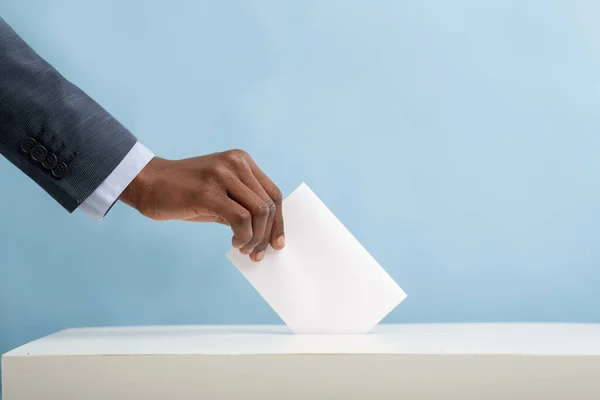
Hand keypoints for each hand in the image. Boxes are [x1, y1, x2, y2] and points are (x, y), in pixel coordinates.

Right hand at [120, 149, 284, 261]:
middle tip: (257, 253)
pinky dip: (243, 236)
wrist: (147, 183)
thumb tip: (264, 235)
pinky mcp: (209, 191)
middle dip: (267, 234)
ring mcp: (223, 174)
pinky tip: (234, 242)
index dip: (279, 221)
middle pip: (269, 204)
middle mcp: (236, 163)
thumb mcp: (219, 194)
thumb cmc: (182, 192)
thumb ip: (242, 206)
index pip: (273, 193)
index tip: (276, 243)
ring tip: (244, 248)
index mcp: (242, 161)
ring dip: (256, 238)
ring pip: (259, 212)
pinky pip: (241, 219)